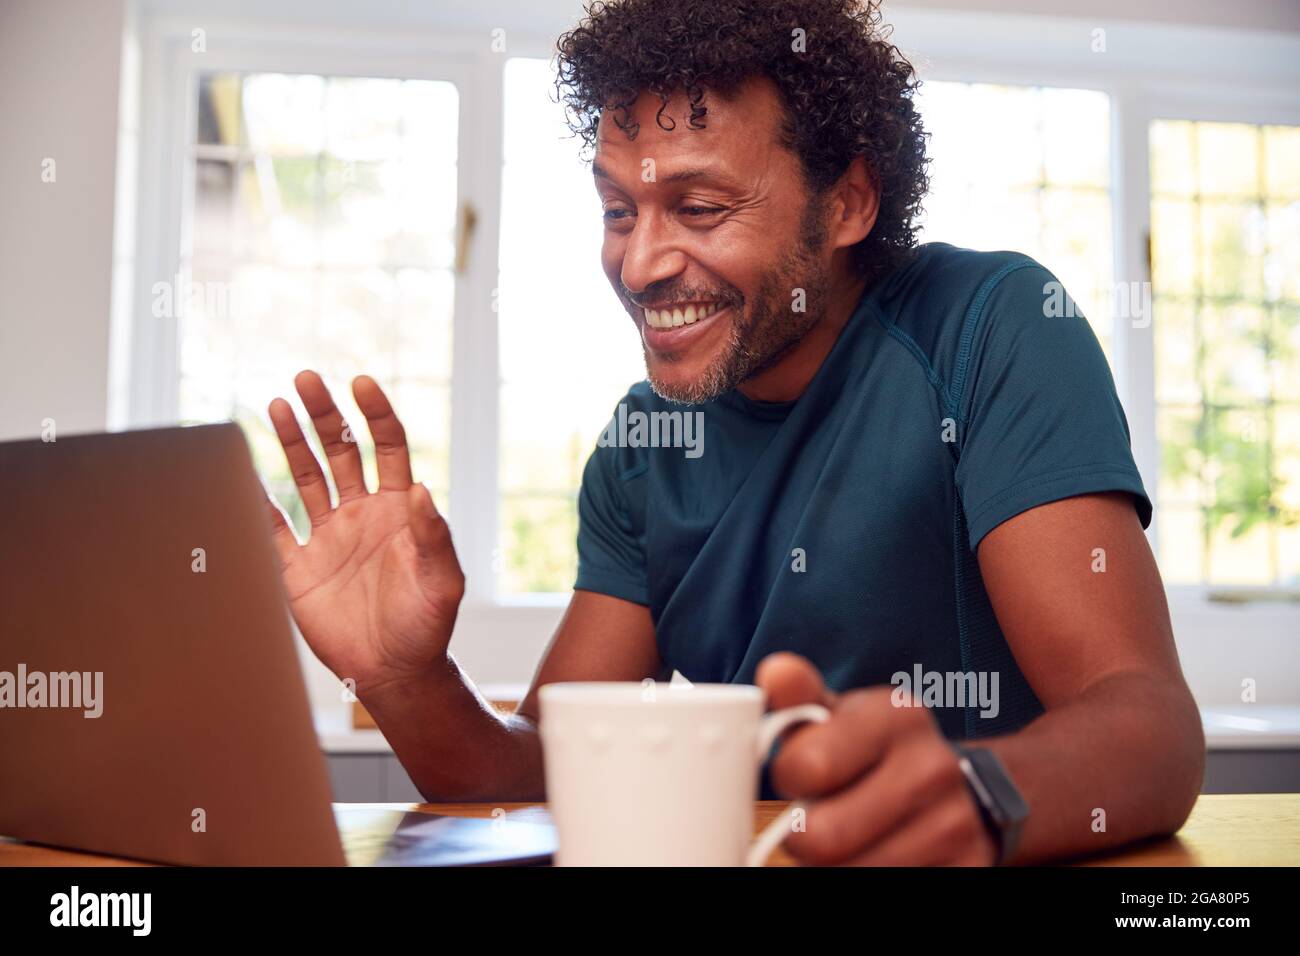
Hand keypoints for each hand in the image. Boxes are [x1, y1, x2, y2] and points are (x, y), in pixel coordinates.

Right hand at [264, 371, 464, 692]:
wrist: (394, 671)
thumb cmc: (428, 625)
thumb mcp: (443, 581)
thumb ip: (433, 537)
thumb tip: (420, 488)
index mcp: (397, 510)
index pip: (387, 447)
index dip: (376, 414)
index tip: (362, 383)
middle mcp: (361, 514)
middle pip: (341, 450)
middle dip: (324, 414)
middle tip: (307, 379)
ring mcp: (328, 537)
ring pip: (306, 477)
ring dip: (292, 442)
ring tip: (275, 405)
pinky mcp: (297, 567)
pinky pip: (271, 527)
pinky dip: (255, 502)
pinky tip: (241, 472)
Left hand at [756, 653, 996, 865]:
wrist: (961, 789)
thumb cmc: (876, 751)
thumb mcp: (841, 714)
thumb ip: (800, 695)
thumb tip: (776, 672)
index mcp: (898, 716)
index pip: (808, 766)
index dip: (788, 778)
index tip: (797, 775)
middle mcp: (934, 768)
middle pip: (823, 838)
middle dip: (802, 836)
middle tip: (810, 821)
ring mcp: (955, 824)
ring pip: (851, 874)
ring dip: (831, 866)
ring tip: (844, 841)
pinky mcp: (966, 870)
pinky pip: (886, 891)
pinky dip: (865, 879)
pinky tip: (874, 856)